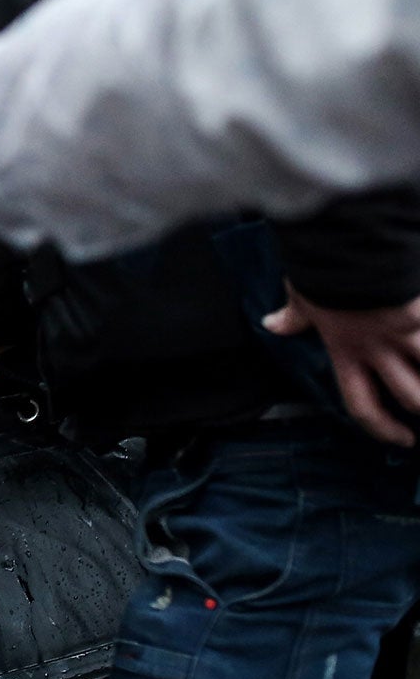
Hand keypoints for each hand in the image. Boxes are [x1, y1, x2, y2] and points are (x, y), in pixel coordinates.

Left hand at [264, 283, 419, 445]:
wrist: (346, 241)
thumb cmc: (322, 267)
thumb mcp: (302, 295)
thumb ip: (294, 316)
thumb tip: (272, 324)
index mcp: (346, 350)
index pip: (362, 404)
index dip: (382, 428)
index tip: (400, 438)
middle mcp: (380, 348)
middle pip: (412, 396)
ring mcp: (406, 329)